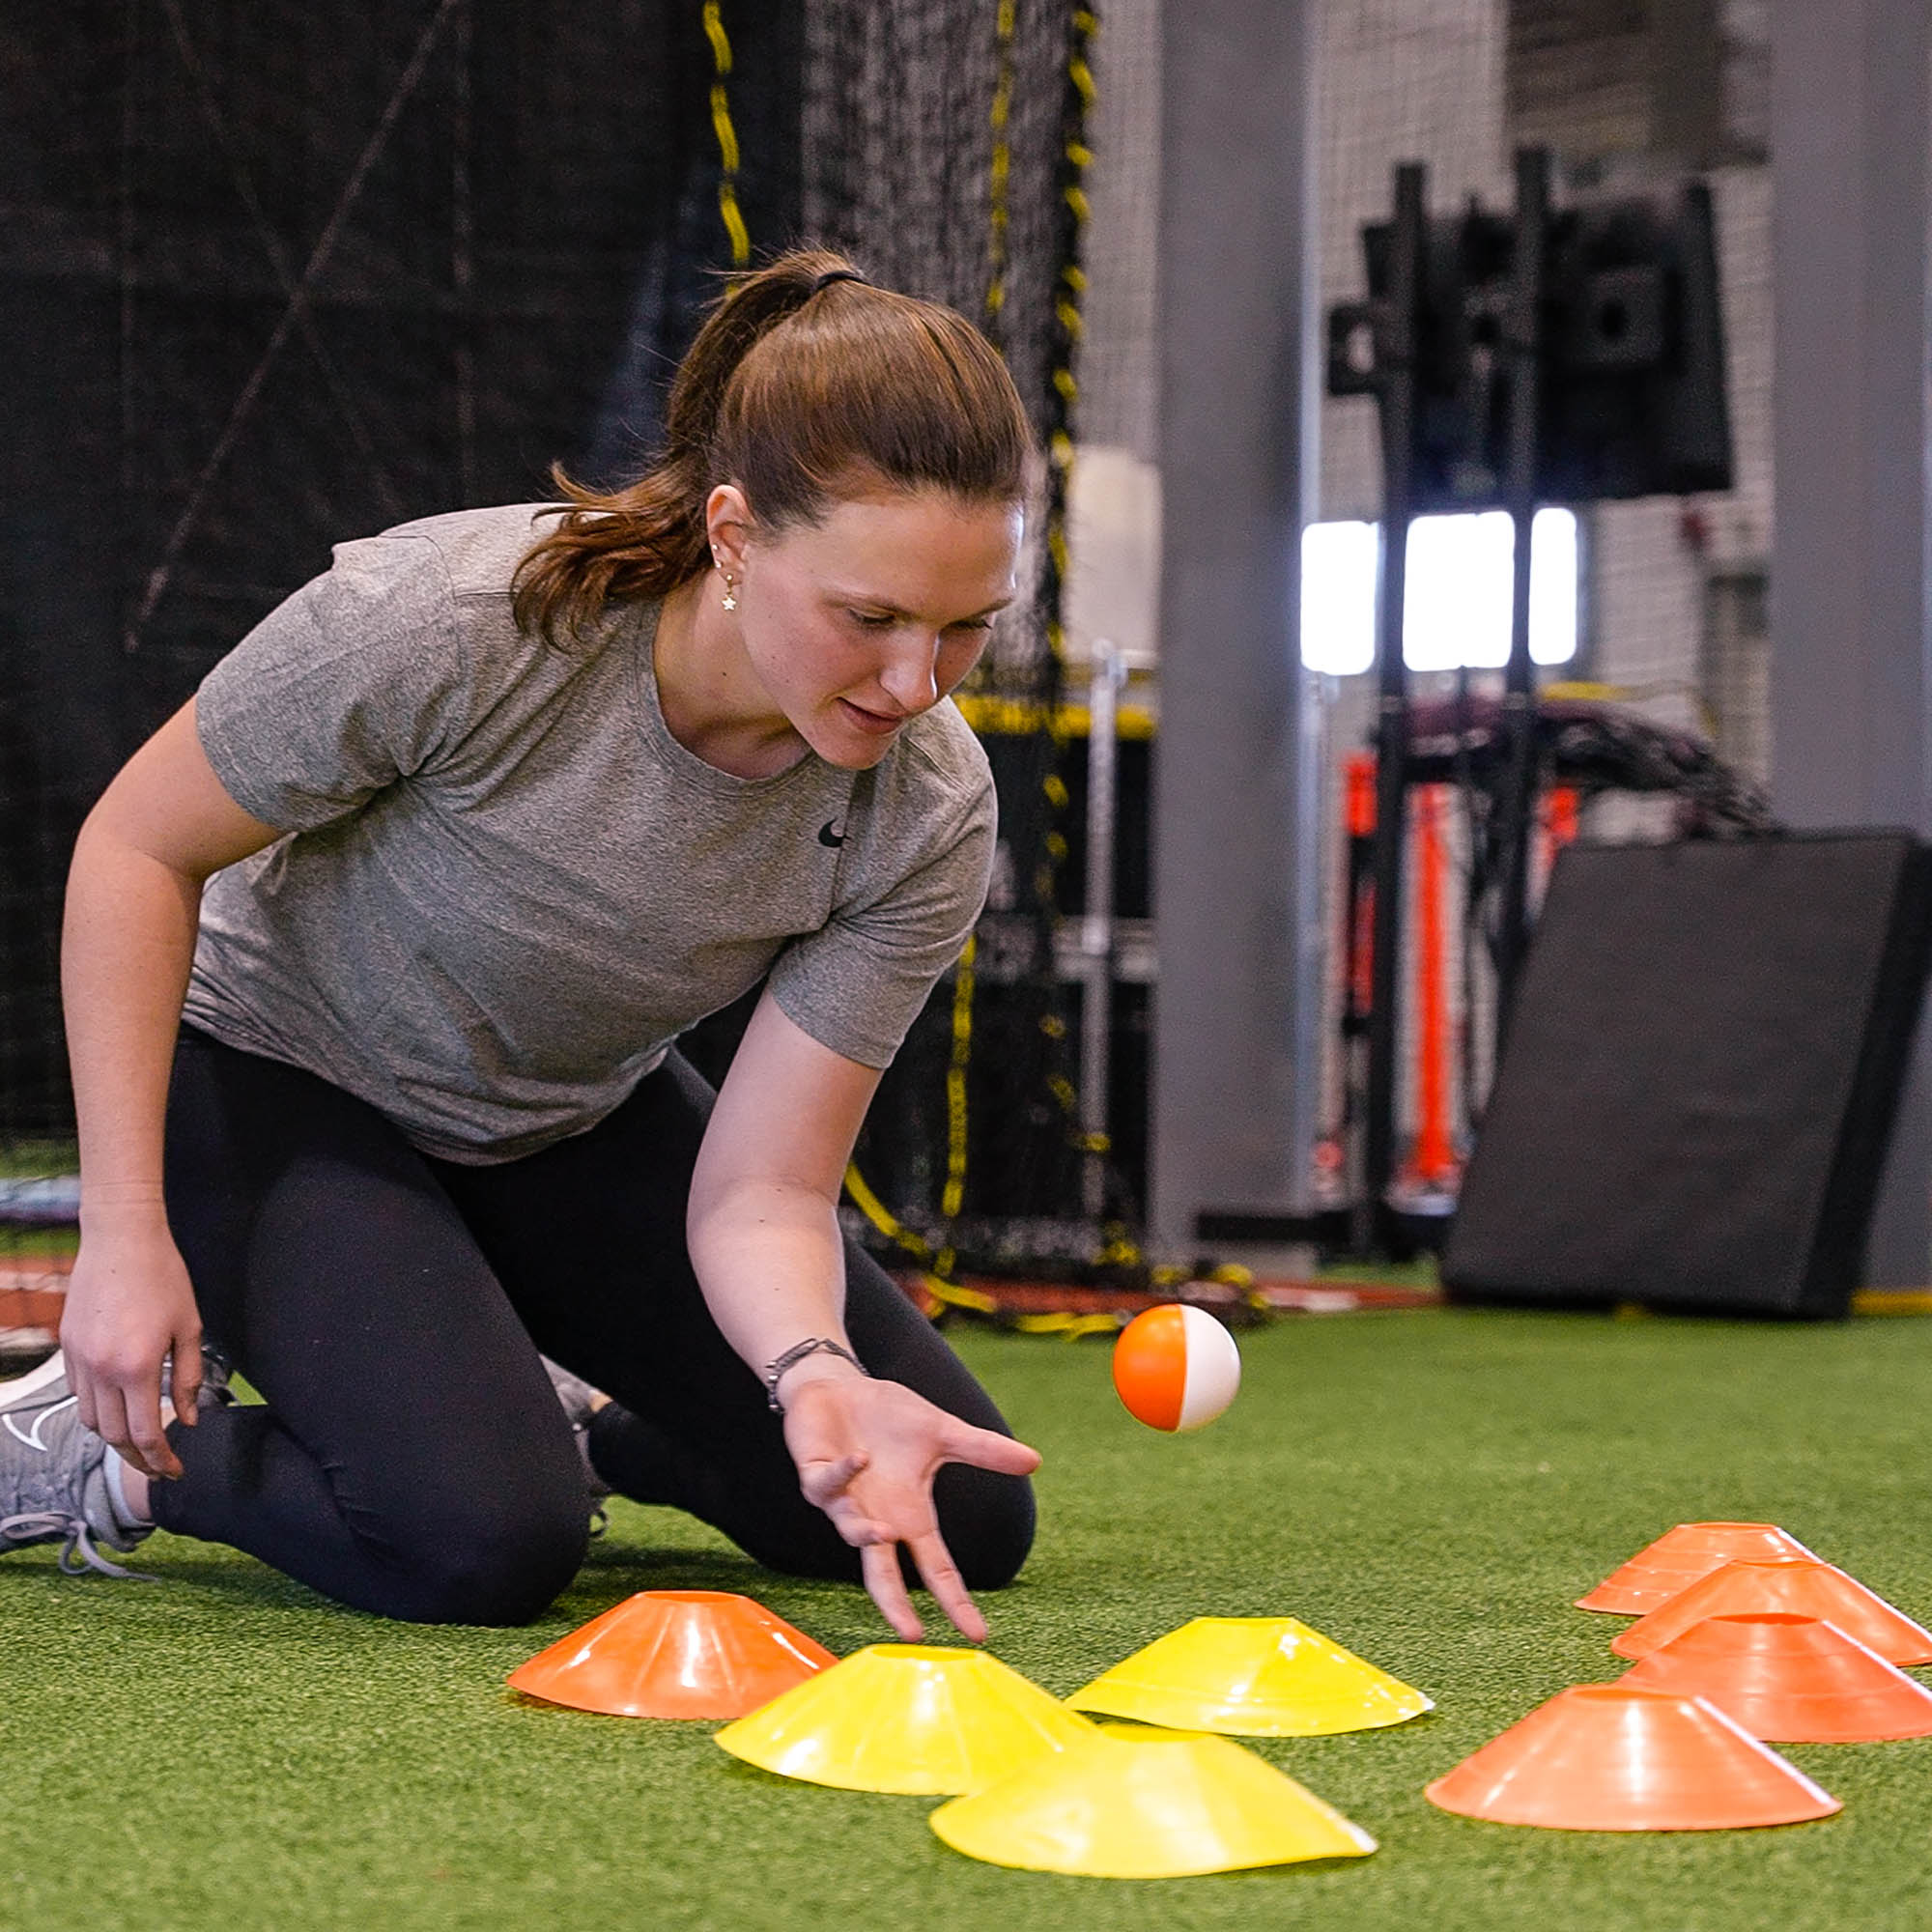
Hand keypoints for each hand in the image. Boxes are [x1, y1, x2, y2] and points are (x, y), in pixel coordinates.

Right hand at [61, 1203, 203, 1480]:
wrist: (121, 1240)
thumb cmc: (164, 1278)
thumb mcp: (188, 1327)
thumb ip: (188, 1377)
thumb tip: (189, 1419)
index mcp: (137, 1367)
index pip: (146, 1433)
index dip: (161, 1459)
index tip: (176, 1470)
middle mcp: (101, 1370)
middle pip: (113, 1436)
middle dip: (138, 1458)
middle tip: (159, 1465)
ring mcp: (78, 1359)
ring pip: (91, 1419)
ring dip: (115, 1435)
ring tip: (141, 1437)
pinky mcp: (66, 1347)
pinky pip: (78, 1393)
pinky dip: (97, 1406)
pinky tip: (119, 1401)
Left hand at [782, 1369, 1040, 1642]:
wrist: (840, 1386)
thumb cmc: (889, 1416)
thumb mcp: (943, 1432)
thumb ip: (983, 1450)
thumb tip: (1035, 1460)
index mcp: (909, 1515)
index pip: (936, 1569)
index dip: (954, 1601)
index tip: (976, 1633)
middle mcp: (875, 1517)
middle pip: (884, 1573)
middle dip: (895, 1604)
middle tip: (911, 1634)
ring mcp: (843, 1501)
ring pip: (850, 1531)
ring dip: (865, 1534)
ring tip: (886, 1533)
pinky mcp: (815, 1475)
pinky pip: (825, 1485)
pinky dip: (843, 1474)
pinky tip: (860, 1459)